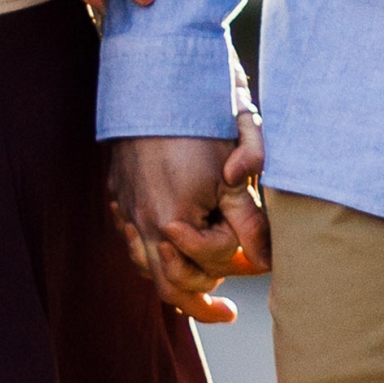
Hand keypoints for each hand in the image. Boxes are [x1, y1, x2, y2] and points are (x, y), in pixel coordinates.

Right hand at [113, 121, 270, 324]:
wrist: (156, 75)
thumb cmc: (201, 119)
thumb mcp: (236, 168)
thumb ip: (250, 221)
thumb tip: (266, 261)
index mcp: (173, 220)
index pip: (214, 259)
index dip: (238, 251)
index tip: (252, 243)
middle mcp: (142, 223)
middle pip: (171, 286)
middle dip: (201, 298)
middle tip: (225, 307)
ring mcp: (125, 209)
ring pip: (146, 269)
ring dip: (174, 280)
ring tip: (201, 285)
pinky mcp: (117, 195)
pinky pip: (131, 243)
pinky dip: (154, 256)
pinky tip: (172, 249)